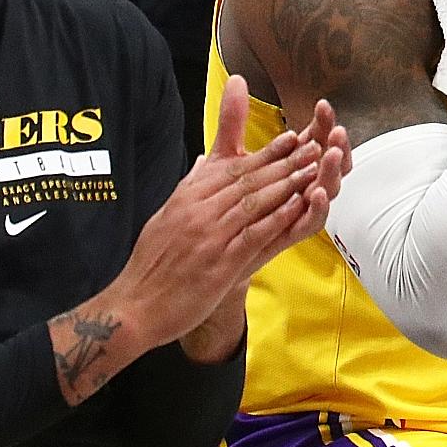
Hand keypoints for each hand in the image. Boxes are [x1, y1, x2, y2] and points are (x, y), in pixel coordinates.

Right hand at [54, 75, 346, 400]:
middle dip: (283, 162)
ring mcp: (208, 235)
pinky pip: (255, 234)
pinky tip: (300, 207)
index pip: (231, 168)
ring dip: (288, 184)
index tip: (289, 139)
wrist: (134, 308)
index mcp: (186, 198)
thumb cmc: (150, 268)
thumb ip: (189, 189)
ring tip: (313, 170)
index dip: (264, 152)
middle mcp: (197, 210)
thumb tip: (205, 162)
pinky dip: (279, 218)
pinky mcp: (219, 263)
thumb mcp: (164, 217)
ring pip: (255, 201)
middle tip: (311, 147)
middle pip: (247, 179)